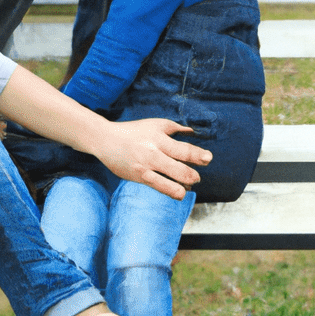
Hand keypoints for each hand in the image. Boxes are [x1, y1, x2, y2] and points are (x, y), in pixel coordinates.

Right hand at [93, 119, 210, 199]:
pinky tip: (178, 191)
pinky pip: (160, 188)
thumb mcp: (155, 124)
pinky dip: (172, 191)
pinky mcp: (139, 178)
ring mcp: (145, 168)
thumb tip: (193, 132)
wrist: (106, 140)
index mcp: (158, 138)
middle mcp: (153, 154)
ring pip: (170, 185)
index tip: (208, 158)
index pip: (183, 150)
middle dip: (194, 176)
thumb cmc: (133, 131)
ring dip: (183, 188)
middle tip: (197, 176)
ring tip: (188, 186)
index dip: (199, 156)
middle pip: (180, 170)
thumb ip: (175, 128)